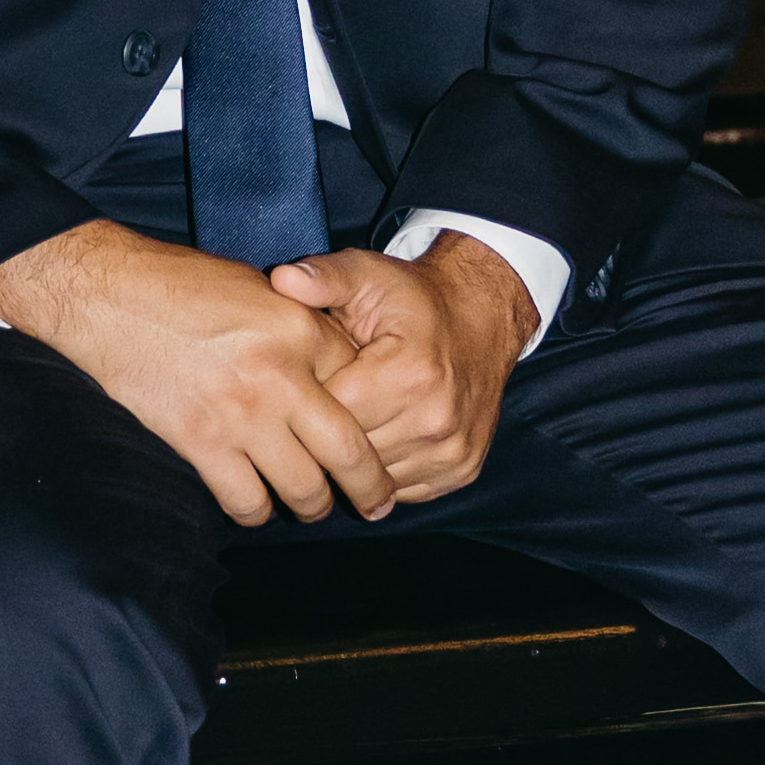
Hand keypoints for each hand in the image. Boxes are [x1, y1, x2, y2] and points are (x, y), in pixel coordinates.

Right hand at [0, 220, 403, 524]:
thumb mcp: (262, 290)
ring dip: (313, 507)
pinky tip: (258, 506)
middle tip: (379, 503)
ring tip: (313, 508)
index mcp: (301, 330)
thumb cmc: (183, 285)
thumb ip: (304, 331)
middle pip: (350, 453)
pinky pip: (246, 501)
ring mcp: (242, 416)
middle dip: (372, 487)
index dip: (376, 419)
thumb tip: (337, 373)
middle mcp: (281, 377)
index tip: (382, 440)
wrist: (110, 296)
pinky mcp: (201, 443)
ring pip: (303, 490)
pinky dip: (257, 512)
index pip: (363, 387)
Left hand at [269, 233, 530, 504]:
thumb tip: (282, 277)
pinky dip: (383, 470)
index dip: (308, 400)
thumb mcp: (368, 275)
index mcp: (409, 374)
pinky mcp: (461, 471)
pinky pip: (400, 490)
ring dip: (354, 458)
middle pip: (350, 454)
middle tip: (319, 403)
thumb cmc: (414, 299)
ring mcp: (452, 452)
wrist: (482, 318)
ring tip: (350, 418)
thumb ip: (323, 278)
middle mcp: (435, 420)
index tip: (300, 381)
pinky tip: (379, 435)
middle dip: (326, 433)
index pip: (332, 415)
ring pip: (373, 480)